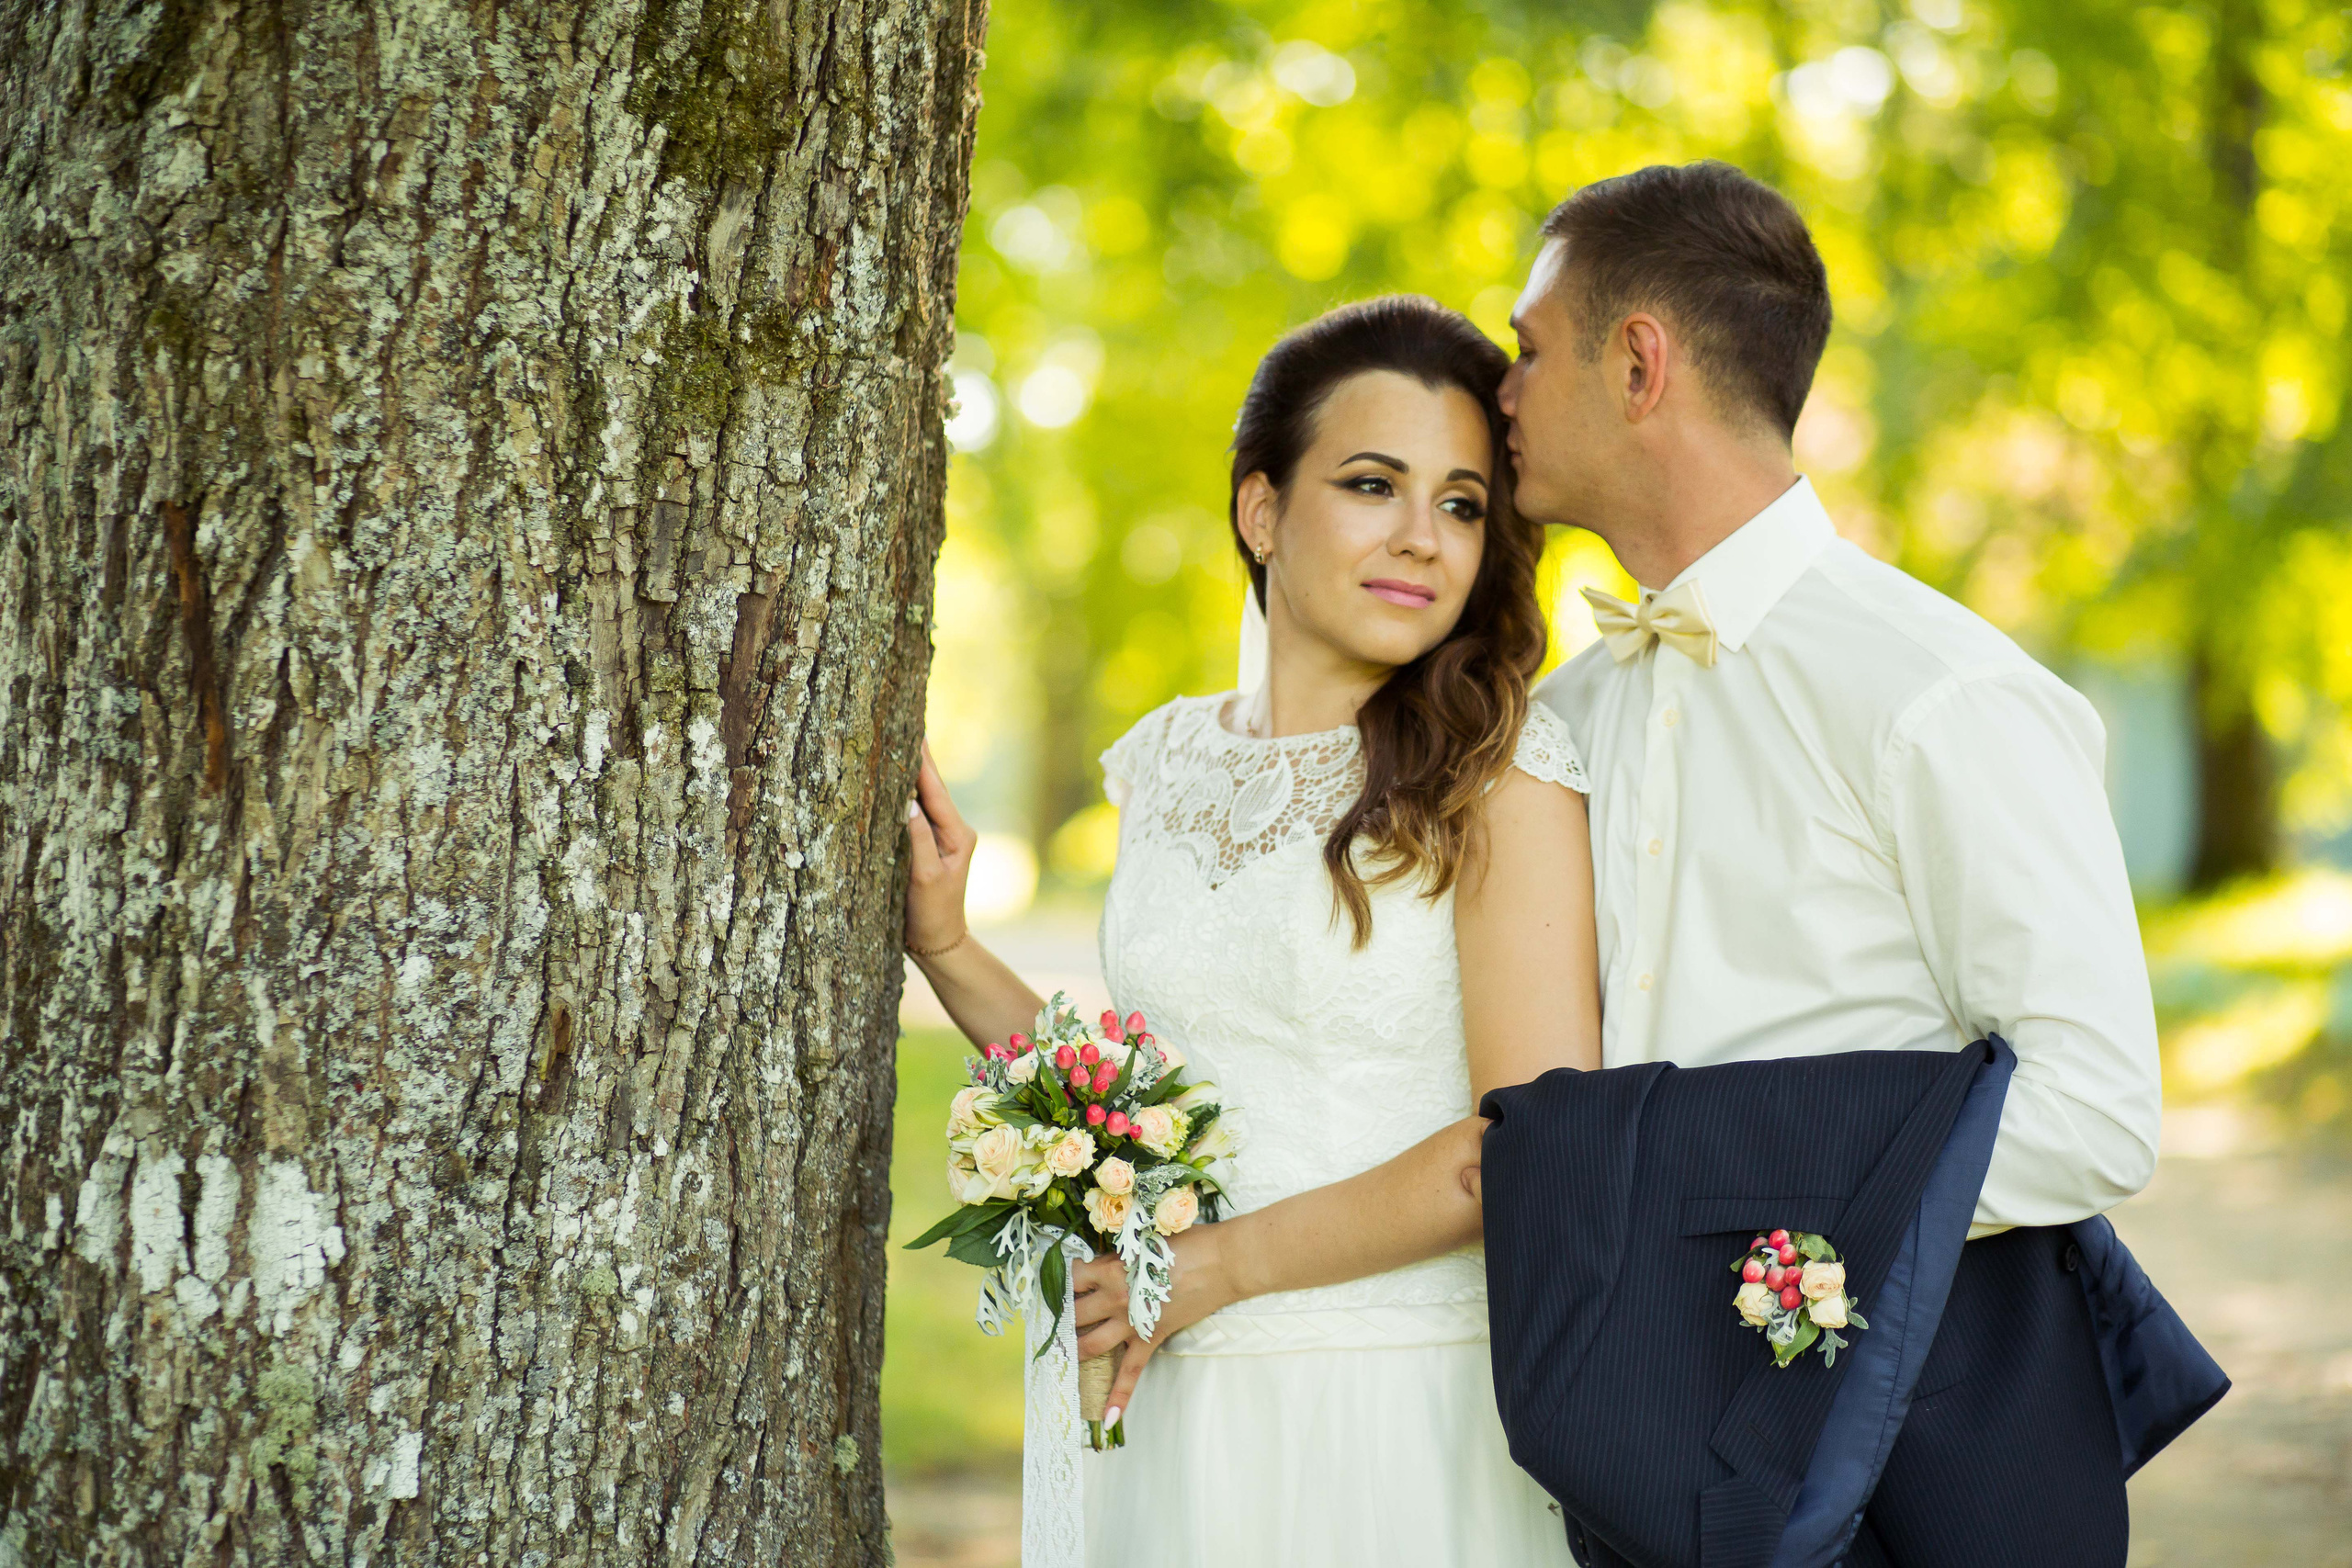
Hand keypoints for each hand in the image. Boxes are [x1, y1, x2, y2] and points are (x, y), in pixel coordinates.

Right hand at [904, 742, 973, 957]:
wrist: (938, 944)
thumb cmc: (931, 914)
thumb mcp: (924, 878)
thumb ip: (917, 840)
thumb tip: (907, 803)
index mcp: (958, 834)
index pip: (936, 790)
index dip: (922, 761)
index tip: (913, 730)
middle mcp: (953, 830)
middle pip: (931, 788)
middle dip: (916, 758)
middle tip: (902, 722)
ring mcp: (941, 838)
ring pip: (923, 799)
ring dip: (909, 774)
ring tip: (896, 742)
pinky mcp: (928, 846)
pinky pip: (915, 814)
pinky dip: (903, 796)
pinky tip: (892, 781)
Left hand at [1070, 1223, 1236, 1424]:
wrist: (1221, 1263)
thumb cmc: (1186, 1244)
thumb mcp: (1144, 1241)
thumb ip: (1120, 1256)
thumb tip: (1102, 1263)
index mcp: (1111, 1268)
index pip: (1072, 1278)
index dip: (1063, 1281)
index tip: (1059, 1283)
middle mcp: (1114, 1298)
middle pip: (1075, 1313)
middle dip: (1063, 1317)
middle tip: (1054, 1321)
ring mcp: (1131, 1323)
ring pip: (1091, 1344)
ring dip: (1076, 1350)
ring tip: (1064, 1354)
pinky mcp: (1151, 1339)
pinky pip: (1131, 1373)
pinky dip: (1119, 1396)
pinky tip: (1106, 1417)